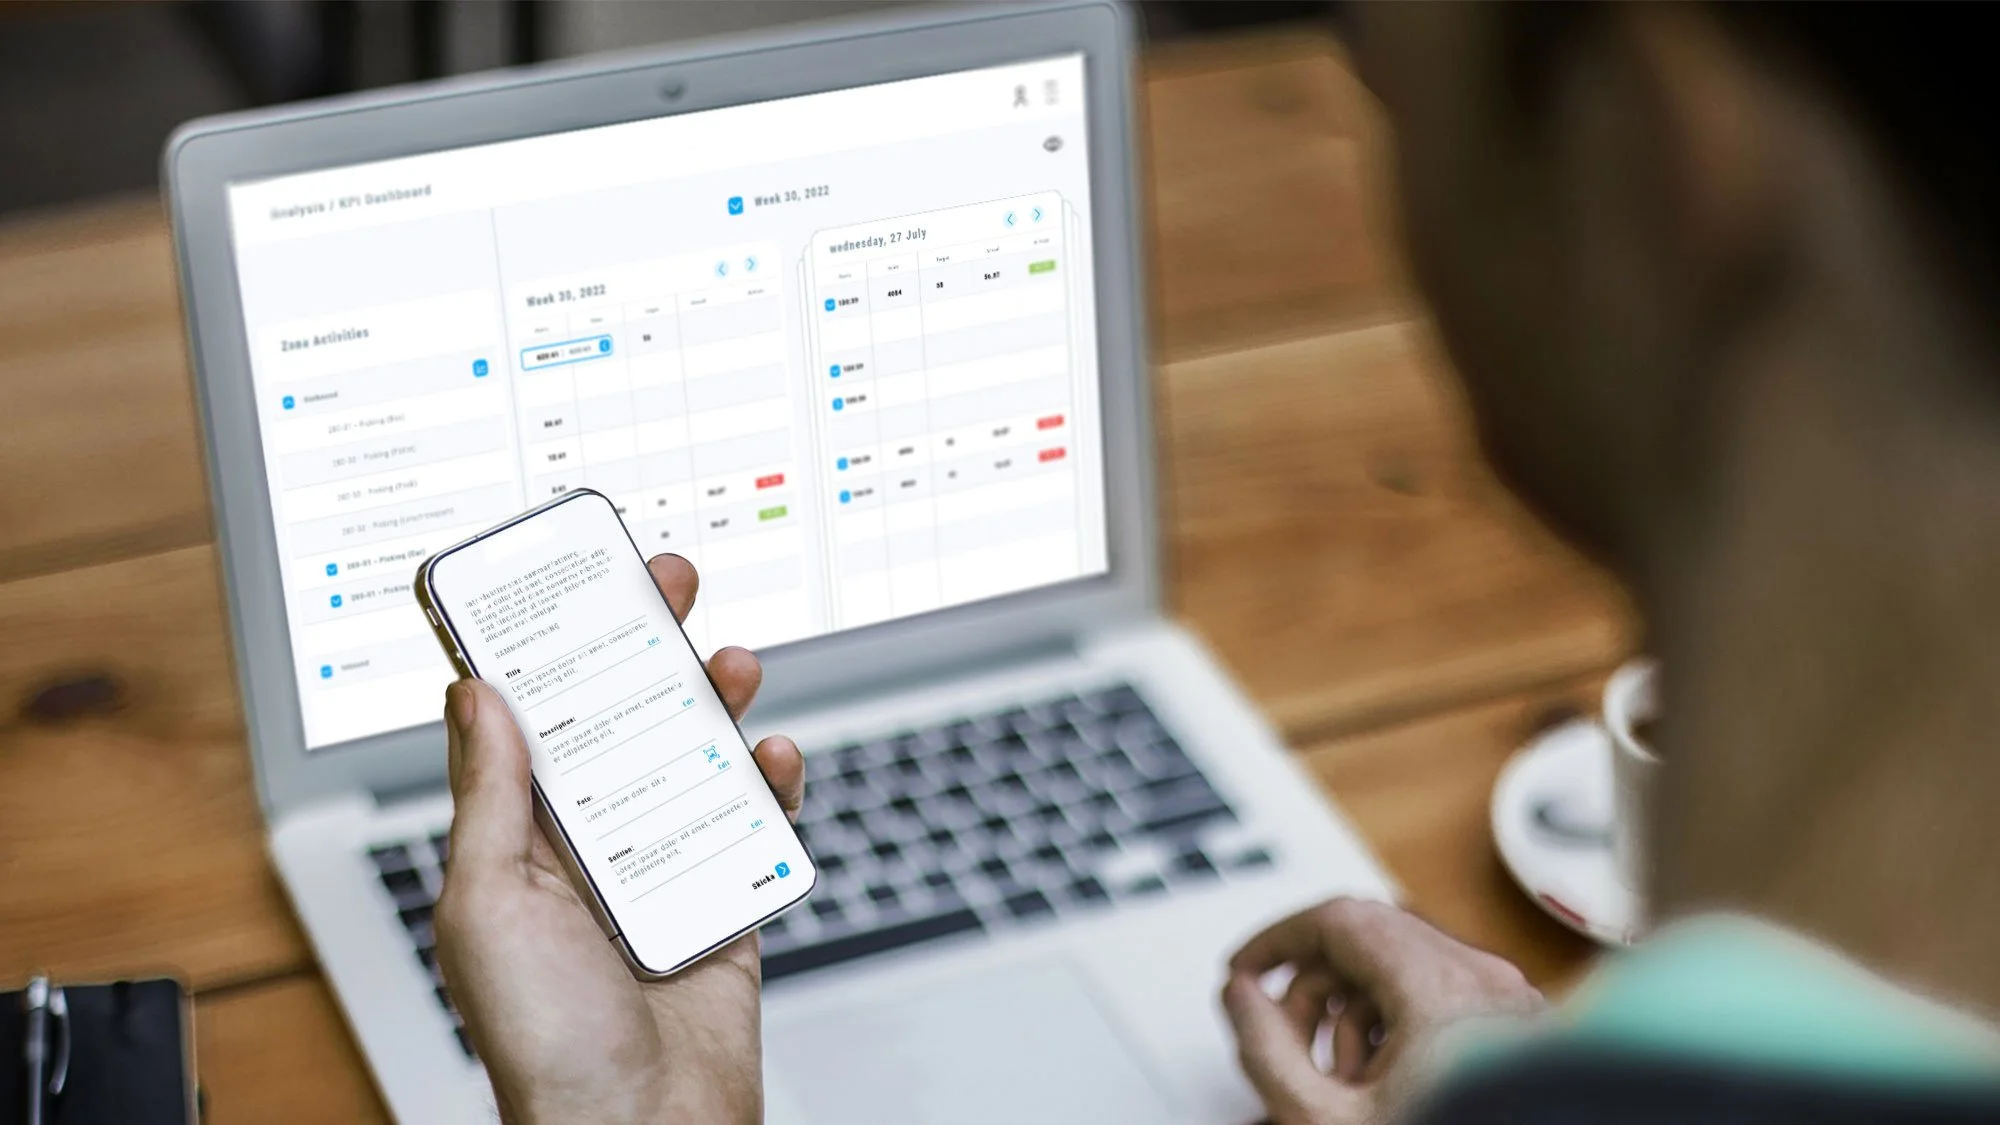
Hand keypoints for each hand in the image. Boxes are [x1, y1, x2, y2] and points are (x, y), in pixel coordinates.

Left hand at [433, 554, 803, 1124]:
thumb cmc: (545, 1047)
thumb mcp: (489, 906)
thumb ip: (490, 798)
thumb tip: (475, 695)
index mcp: (516, 842)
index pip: (529, 719)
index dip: (549, 645)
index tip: (568, 579)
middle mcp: (587, 846)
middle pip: (620, 718)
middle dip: (644, 644)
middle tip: (667, 580)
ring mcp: (660, 869)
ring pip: (692, 756)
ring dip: (714, 700)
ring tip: (732, 662)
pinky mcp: (724, 900)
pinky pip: (753, 823)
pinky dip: (771, 784)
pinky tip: (775, 758)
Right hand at [1221, 898, 1545, 1124]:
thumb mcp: (1326, 1120)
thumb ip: (1267, 1051)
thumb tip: (1241, 994)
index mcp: (1440, 990)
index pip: (1338, 920)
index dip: (1276, 941)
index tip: (1244, 971)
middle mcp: (1484, 980)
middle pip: (1368, 940)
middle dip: (1313, 987)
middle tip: (1283, 1038)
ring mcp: (1509, 1000)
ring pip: (1403, 967)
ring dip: (1353, 1010)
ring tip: (1339, 1079)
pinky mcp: (1519, 1025)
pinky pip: (1440, 994)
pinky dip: (1396, 1023)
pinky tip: (1382, 1081)